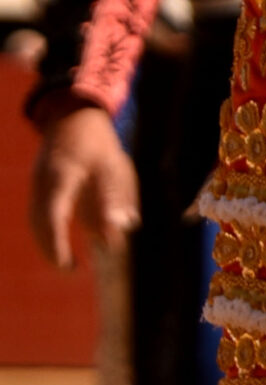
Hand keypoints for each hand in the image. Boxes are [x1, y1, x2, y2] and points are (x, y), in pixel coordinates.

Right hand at [30, 103, 139, 269]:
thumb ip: (111, 202)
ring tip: (65, 263)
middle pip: (39, 222)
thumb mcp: (112, 167)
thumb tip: (112, 239)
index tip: (67, 264)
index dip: (56, 244)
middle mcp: (43, 181)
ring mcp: (37, 182)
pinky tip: (58, 245)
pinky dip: (46, 230)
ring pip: (36, 219)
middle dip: (51, 249)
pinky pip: (38, 213)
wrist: (73, 114)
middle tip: (69, 269)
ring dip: (46, 242)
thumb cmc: (97, 142)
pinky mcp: (39, 185)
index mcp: (62, 176)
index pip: (53, 217)